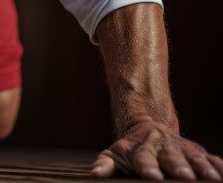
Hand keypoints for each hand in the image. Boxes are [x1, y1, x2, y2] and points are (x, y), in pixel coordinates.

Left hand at [91, 120, 222, 180]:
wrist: (147, 126)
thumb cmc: (129, 151)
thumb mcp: (113, 155)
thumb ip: (104, 165)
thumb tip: (95, 174)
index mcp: (140, 150)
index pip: (143, 159)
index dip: (147, 168)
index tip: (152, 177)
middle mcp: (162, 148)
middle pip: (171, 158)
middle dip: (179, 167)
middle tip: (185, 177)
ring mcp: (182, 149)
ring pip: (194, 157)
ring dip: (203, 168)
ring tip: (212, 179)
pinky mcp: (198, 152)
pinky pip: (212, 159)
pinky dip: (219, 166)